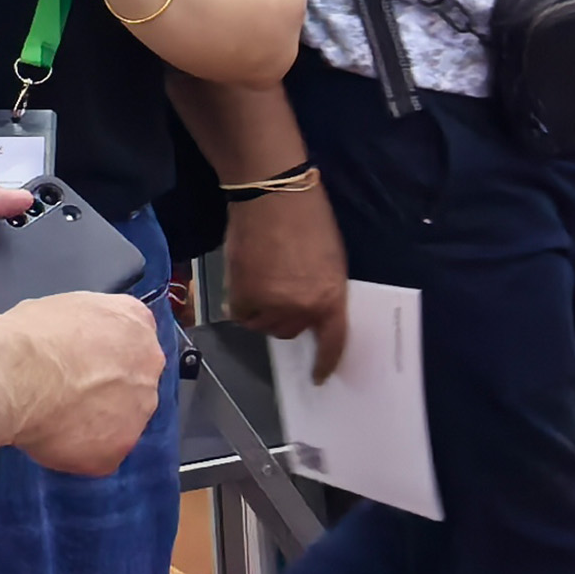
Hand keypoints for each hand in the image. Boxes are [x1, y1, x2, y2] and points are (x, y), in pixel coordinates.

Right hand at [0, 290, 168, 476]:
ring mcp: (139, 407)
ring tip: (55, 419)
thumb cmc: (28, 340)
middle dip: (104, 393)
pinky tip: (53, 438)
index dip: (104, 361)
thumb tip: (77, 343)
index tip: (84, 370)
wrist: (15, 375)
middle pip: (133, 384)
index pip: (131, 345)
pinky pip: (102, 453)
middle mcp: (148, 363)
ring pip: (121, 421)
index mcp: (136, 323)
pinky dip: (79, 453)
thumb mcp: (65, 307)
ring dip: (95, 424)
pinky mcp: (120, 445)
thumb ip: (89, 328)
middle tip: (68, 397)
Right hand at [223, 182, 349, 384]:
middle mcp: (303, 308)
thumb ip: (323, 290)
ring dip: (263, 309)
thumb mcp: (330, 259)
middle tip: (283, 287)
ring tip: (263, 277)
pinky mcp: (243, 297)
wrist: (273, 196)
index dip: (326, 362)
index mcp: (331, 297)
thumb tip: (310, 311)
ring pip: (264, 325)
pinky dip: (242, 303)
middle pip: (290, 330)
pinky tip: (246, 278)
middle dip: (287, 315)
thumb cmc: (308, 219)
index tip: (319, 377)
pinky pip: (241, 315)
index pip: (333, 340)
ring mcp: (272, 305)